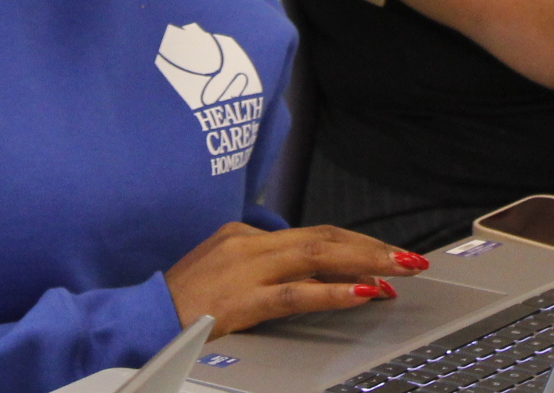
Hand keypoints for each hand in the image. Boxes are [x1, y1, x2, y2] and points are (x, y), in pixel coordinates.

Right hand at [164, 222, 427, 335]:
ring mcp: (245, 269)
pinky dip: (332, 292)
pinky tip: (361, 294)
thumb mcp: (223, 272)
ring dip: (364, 264)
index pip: (313, 234)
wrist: (142, 320)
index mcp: (246, 235)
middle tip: (410, 259)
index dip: (355, 245)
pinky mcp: (241, 299)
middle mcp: (249, 243)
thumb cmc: (183, 303)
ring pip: (317, 256)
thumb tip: (307, 275)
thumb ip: (261, 267)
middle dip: (372, 248)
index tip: (387, 256)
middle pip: (324, 238)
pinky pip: (295, 294)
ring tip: (399, 272)